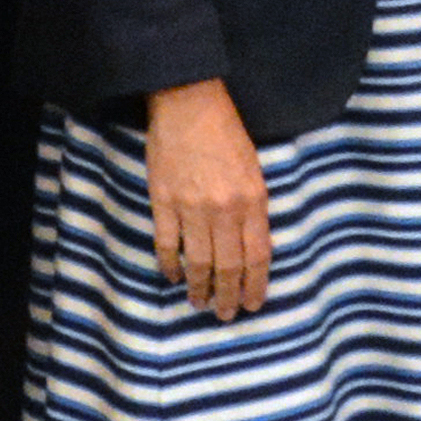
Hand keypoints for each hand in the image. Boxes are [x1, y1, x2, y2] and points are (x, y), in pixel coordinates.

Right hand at [142, 80, 271, 316]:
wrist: (188, 105)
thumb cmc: (226, 134)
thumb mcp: (254, 170)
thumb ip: (255, 208)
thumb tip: (251, 248)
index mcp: (253, 200)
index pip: (257, 255)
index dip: (255, 285)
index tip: (252, 305)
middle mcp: (225, 209)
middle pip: (229, 266)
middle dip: (228, 296)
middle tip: (225, 315)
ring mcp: (191, 208)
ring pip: (198, 261)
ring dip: (200, 288)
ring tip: (200, 304)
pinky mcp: (163, 202)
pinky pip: (167, 243)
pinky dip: (170, 264)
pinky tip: (174, 277)